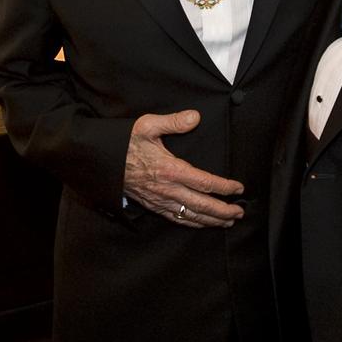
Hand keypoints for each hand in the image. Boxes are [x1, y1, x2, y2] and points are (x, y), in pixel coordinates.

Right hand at [124, 110, 243, 227]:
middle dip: (223, 211)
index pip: (205, 182)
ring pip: (190, 215)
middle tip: (239, 213)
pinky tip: (201, 223)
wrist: (102, 161)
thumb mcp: (148, 126)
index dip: (224, 187)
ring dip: (211, 220)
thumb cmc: (125, 143)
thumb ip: (174, 122)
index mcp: (170, 169)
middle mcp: (167, 189)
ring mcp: (160, 200)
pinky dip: (192, 223)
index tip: (238, 188)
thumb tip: (195, 117)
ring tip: (228, 222)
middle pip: (202, 205)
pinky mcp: (152, 205)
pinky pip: (176, 218)